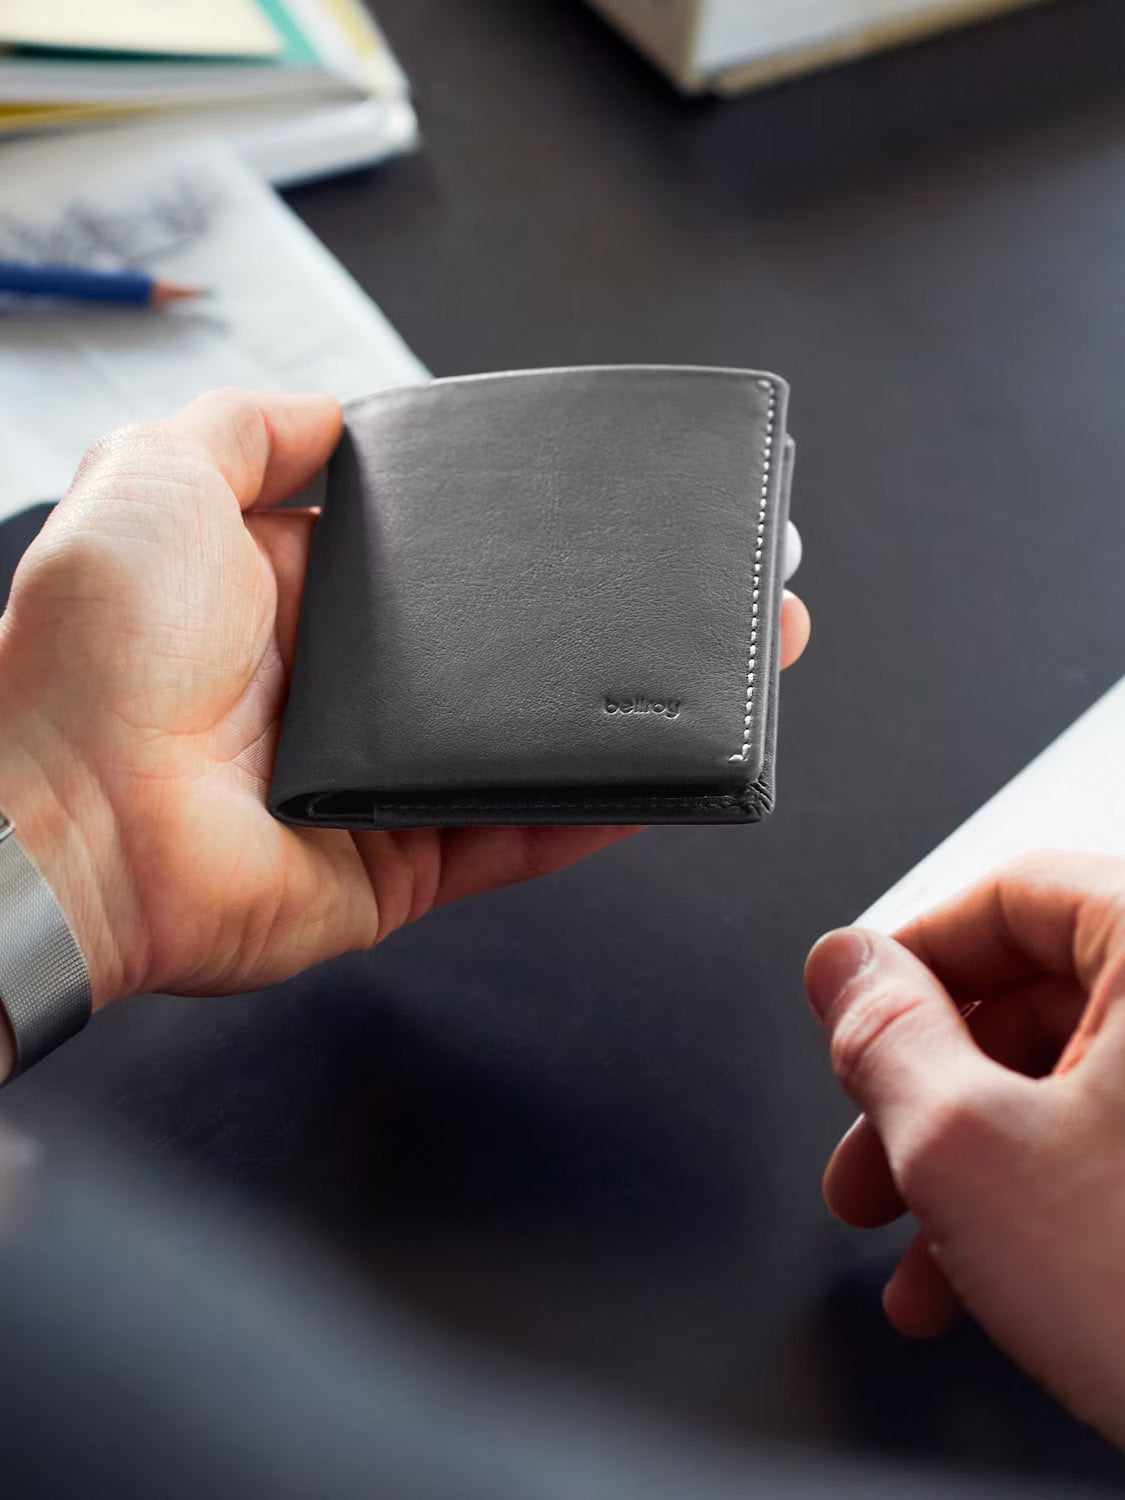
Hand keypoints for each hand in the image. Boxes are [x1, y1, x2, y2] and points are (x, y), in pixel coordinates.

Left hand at [0, 389, 811, 1026]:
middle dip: (609, 612)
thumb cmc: (90, 654)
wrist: (64, 821)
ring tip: (739, 661)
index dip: (528, 524)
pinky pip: (519, 836)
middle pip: (509, 648)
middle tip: (704, 575)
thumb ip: (248, 429)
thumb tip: (340, 409)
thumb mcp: (155, 478)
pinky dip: (599, 809)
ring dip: (636, 709)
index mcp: (300, 594)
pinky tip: (679, 769)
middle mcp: (351, 688)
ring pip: (536, 743)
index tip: (610, 498)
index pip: (443, 552)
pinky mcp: (404, 866)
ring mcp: (384, 783)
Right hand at [805, 852, 1124, 1446]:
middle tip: (874, 1166)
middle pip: (1034, 1000)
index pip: (1008, 893)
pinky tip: (995, 1281)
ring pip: (1071, 1086)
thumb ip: (883, 1035)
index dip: (905, 965)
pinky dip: (1048, 1197)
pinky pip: (1123, 1142)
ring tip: (922, 1258)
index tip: (852, 1026)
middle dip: (926, 1098)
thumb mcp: (970, 1149)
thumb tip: (844, 966)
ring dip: (973, 1168)